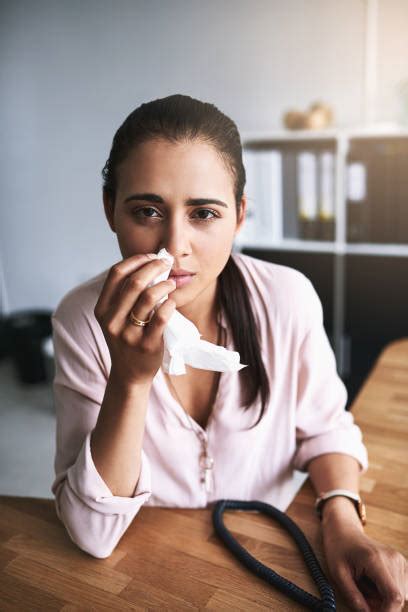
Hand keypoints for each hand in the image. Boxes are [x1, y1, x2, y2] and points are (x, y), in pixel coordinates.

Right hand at [94, 253, 176, 385]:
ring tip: (171, 283)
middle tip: (166, 264)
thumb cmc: (126, 339)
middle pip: (134, 282)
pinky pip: (161, 317)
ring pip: (148, 297)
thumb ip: (124, 295)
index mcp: (102, 309)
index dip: (136, 260)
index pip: (116, 274)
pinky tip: (172, 301)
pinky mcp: (146, 345)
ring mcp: (128, 334)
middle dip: (153, 267)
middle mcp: (112, 321)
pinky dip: (169, 304)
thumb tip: (148, 265)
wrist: (129, 375)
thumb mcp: (115, 318)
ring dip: (164, 284)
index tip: (151, 257)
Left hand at [322, 524, 406, 610]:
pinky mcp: (402, 564)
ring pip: (400, 595)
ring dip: (383, 598)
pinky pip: (400, 588)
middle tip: (360, 593)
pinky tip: (374, 582)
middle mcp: (393, 558)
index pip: (393, 596)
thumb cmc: (338, 549)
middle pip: (397, 598)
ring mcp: (400, 560)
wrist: (345, 530)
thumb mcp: (338, 573)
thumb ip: (353, 596)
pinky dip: (387, 591)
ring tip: (365, 583)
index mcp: (375, 559)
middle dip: (381, 605)